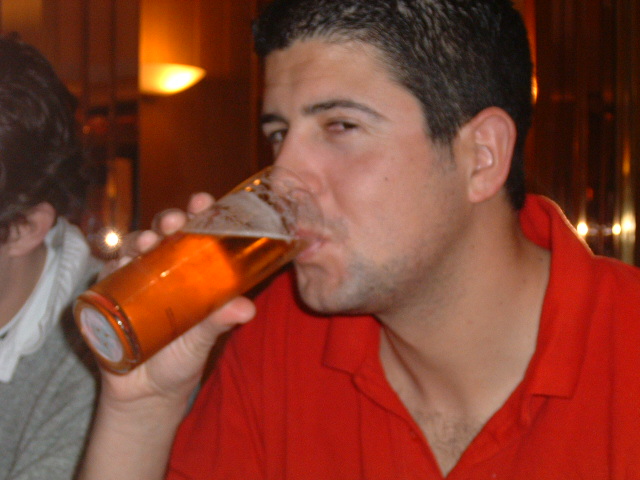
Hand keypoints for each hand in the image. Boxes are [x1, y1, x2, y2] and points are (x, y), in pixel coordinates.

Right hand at [98, 192, 255, 407]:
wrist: (146, 393)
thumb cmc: (182, 359)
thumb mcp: (202, 339)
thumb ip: (219, 322)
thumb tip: (245, 308)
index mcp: (193, 273)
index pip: (198, 235)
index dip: (201, 214)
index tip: (203, 200)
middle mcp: (165, 270)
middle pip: (165, 234)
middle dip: (168, 220)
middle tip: (174, 221)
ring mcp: (137, 280)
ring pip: (136, 247)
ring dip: (141, 238)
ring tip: (149, 243)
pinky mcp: (110, 295)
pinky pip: (108, 273)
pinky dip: (113, 263)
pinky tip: (120, 262)